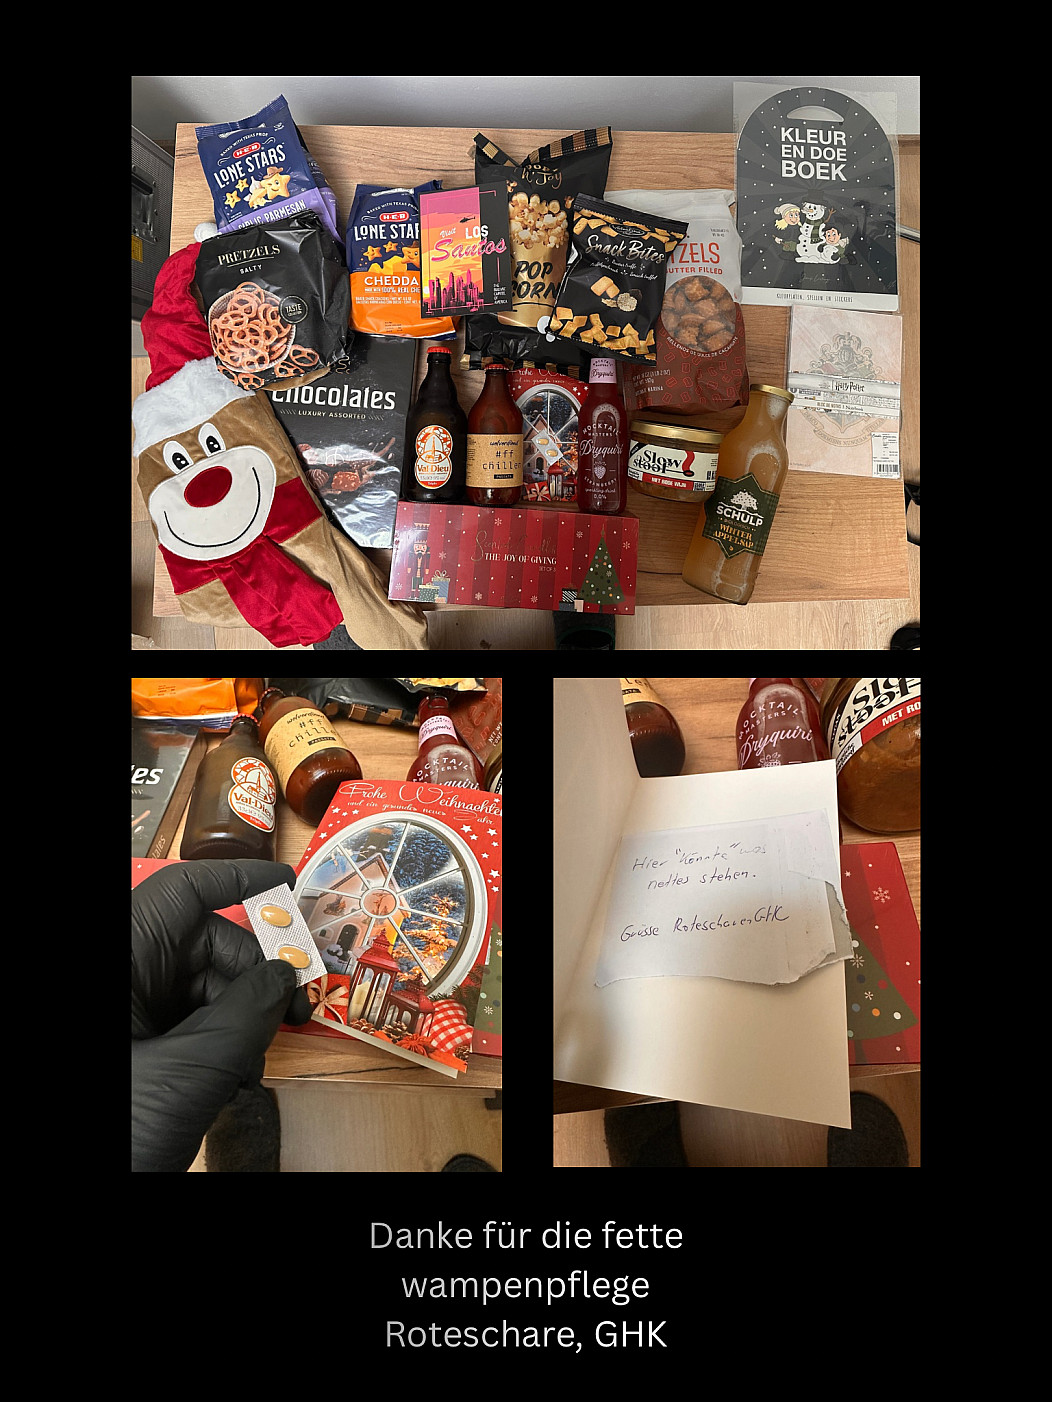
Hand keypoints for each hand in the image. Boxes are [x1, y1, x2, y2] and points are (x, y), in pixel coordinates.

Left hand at [132, 860, 311, 1171]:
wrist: (93, 1194)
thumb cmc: (121, 1129)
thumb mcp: (194, 1068)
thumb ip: (247, 1014)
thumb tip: (285, 977)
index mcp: (123, 960)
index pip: (183, 891)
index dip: (236, 879)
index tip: (287, 885)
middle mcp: (124, 976)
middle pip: (202, 943)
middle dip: (253, 972)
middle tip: (293, 1009)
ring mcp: (127, 1013)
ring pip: (200, 985)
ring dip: (240, 1017)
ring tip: (252, 1064)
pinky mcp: (134, 1046)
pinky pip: (187, 1021)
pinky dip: (219, 1041)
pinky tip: (231, 1079)